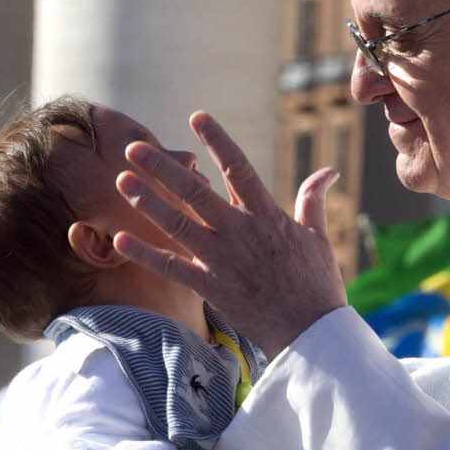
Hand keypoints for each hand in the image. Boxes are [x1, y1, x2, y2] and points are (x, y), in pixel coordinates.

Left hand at [113, 111, 346, 357]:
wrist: (311, 332)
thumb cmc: (316, 283)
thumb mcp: (316, 236)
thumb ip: (313, 199)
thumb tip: (328, 171)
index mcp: (267, 215)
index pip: (239, 168)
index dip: (217, 140)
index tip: (197, 116)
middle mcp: (241, 232)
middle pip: (196, 191)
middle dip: (164, 168)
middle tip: (135, 148)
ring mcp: (223, 259)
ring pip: (179, 224)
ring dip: (149, 201)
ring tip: (123, 181)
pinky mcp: (211, 287)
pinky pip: (172, 267)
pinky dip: (146, 254)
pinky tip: (121, 238)